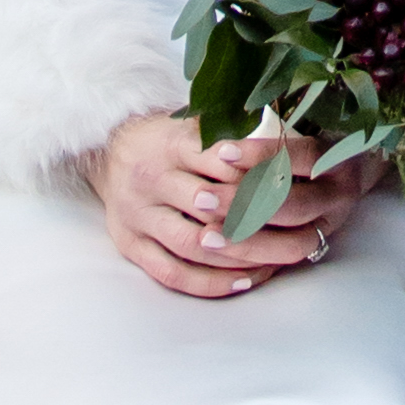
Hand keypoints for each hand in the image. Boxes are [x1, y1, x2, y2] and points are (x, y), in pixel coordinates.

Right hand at [86, 109, 346, 301]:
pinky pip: (172, 273)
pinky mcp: (130, 245)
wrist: (109, 147)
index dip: (257, 179)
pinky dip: (210, 283)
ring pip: (191, 246)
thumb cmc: (169, 137)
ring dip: (238, 257)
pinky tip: (243, 281)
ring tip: (276, 261)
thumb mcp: (196, 121)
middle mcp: (150, 178)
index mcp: (171, 143)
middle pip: (207, 208)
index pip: (218, 162)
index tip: (293, 190)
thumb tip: (291, 138)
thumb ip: (235, 130)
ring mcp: (137, 216)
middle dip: (254, 223)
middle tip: (295, 232)